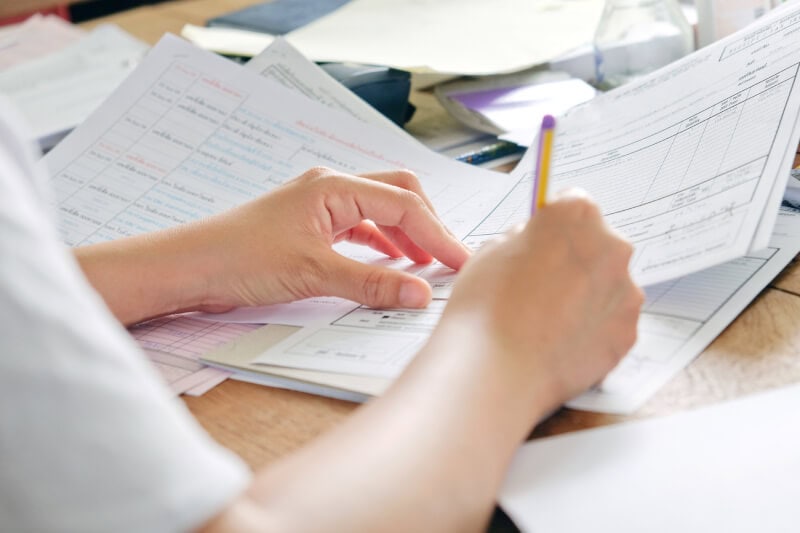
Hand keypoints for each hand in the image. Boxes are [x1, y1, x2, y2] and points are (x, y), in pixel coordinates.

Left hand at [193, 167, 470, 311]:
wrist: (190, 266)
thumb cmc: (240, 258)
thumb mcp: (312, 272)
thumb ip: (371, 282)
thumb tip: (420, 294)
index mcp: (334, 186)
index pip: (404, 204)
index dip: (438, 234)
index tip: (461, 262)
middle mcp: (331, 188)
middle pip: (398, 195)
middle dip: (428, 224)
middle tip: (450, 260)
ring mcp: (320, 206)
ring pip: (380, 212)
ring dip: (407, 236)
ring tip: (428, 265)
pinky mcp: (311, 227)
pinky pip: (360, 229)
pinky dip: (383, 245)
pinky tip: (393, 265)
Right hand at [434, 188, 643, 415]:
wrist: (494, 371)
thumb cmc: (485, 308)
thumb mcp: (491, 252)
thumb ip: (524, 240)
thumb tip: (535, 245)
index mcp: (576, 215)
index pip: (574, 203)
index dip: (555, 224)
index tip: (545, 237)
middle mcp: (612, 247)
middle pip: (598, 244)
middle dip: (576, 259)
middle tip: (542, 285)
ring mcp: (626, 293)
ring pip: (608, 285)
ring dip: (586, 296)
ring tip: (547, 321)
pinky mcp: (628, 333)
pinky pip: (612, 322)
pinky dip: (592, 330)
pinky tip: (560, 342)